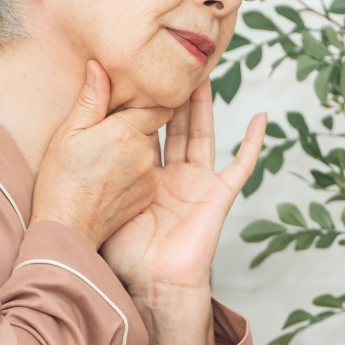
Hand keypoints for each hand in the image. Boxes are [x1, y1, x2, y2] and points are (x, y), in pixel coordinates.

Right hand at [30, 61, 166, 246]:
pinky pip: (148, 172)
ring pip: (151, 149)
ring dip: (136, 145)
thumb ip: (91, 99)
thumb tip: (99, 67)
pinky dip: (135, 168)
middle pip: (154, 125)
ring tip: (108, 150)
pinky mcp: (147, 195)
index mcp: (128, 131)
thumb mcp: (69, 133)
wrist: (68, 227)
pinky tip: (112, 172)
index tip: (134, 97)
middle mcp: (145, 153)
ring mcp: (149, 176)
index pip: (157, 104)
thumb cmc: (61, 180)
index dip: (146, 99)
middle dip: (138, 121)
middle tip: (113, 123)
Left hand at [102, 81, 264, 344]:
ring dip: (205, 105)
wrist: (148, 285)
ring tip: (205, 72)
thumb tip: (83, 119)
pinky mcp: (218, 196)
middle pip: (174, 125)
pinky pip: (240, 166)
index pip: (145, 128)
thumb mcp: (102, 190)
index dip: (145, 99)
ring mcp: (197, 184)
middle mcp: (171, 175)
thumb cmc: (120, 248)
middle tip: (173, 60)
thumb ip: (94, 144)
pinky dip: (253, 144)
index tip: (139, 66)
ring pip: (202, 134)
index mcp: (143, 174)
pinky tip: (261, 119)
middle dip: (175, 93)